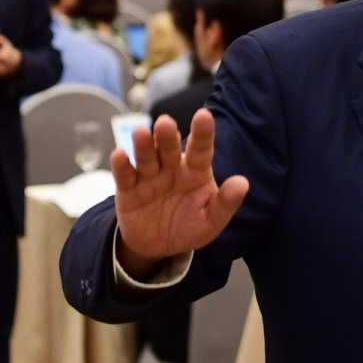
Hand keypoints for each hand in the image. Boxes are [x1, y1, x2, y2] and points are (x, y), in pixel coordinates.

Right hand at [112, 110, 248, 279]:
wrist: (159, 247)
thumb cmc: (190, 226)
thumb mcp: (212, 220)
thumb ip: (226, 203)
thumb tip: (242, 184)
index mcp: (196, 171)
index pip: (201, 150)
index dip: (203, 133)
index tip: (204, 115)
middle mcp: (172, 168)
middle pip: (170, 149)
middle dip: (167, 136)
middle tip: (166, 123)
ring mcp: (149, 177)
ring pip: (147, 157)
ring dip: (143, 145)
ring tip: (141, 132)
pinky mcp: (129, 190)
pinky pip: (125, 176)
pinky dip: (121, 165)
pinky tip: (120, 154)